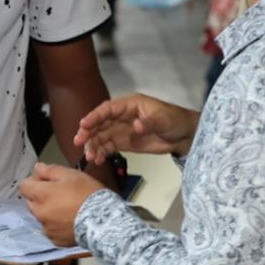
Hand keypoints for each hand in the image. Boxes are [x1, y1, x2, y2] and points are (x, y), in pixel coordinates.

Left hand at [19, 163, 103, 246]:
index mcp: (41, 195)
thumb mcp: (71, 174)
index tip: (46, 179)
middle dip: (41, 195)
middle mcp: (40, 213)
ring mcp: (47, 228)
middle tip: (60, 192)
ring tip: (68, 206)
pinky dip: (56, 224)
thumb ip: (50, 170)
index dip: (34, 180)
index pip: (24, 186)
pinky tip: (70, 219)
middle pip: (31, 201)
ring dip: (48, 210)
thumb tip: (38, 168)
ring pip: (41, 216)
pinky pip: (51, 229)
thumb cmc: (88, 195)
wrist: (103, 221)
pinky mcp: (56, 239)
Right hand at [74, 93, 198, 164]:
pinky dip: (102, 153)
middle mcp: (122, 116)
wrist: (184, 136)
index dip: (95, 116)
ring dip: (93, 145)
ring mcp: (122, 130)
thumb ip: (149, 123)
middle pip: (100, 123)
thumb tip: (135, 125)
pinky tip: (98, 160)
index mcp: (130, 105)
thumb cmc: (175, 121)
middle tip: (79, 142)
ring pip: (102, 136)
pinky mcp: (124, 142)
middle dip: (89, 132)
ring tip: (90, 156)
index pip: (108, 109)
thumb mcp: (163, 120)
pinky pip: (108, 147)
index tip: (84, 124)